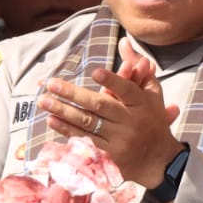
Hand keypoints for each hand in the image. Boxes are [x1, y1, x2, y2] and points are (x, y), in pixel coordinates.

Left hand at [37, 51, 181, 188]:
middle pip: (99, 106)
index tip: (94, 72)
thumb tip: (123, 42)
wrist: (159, 160)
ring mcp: (119, 140)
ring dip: (63, 111)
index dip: (112, 81)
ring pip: (88, 123)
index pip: (127, 90)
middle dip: (73, 94)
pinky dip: (67, 130)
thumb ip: (136, 67)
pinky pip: (85, 139)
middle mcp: (130, 121)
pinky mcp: (109, 154)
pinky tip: (52, 120)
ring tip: (44, 101)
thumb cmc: (153, 119)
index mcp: (142, 104)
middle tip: (51, 84)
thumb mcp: (150, 92)